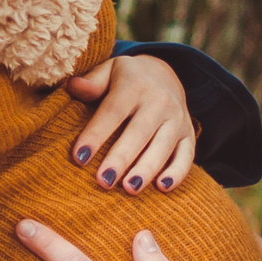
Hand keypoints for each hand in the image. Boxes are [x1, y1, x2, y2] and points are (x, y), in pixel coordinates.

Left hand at [64, 53, 197, 193]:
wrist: (164, 74)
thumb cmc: (126, 80)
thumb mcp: (108, 71)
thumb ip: (92, 82)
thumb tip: (73, 86)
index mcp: (134, 85)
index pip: (113, 111)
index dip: (96, 134)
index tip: (79, 156)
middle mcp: (159, 101)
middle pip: (139, 132)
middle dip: (121, 158)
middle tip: (104, 180)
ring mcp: (177, 118)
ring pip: (163, 146)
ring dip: (147, 169)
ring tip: (129, 188)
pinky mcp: (188, 134)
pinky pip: (187, 155)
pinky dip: (178, 172)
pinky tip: (162, 187)